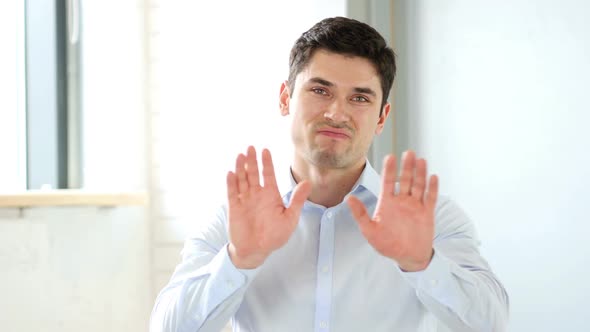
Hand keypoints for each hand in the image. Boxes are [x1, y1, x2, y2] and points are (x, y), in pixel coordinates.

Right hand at [227, 146, 310, 268]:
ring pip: (242, 179)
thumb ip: (297, 200)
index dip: (267, 163)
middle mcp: (257, 194)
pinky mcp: (234, 207)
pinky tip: (231, 173)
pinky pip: (232, 193)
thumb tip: (308, 183)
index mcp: (271, 195)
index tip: (265, 150)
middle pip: (254, 173)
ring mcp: (245, 200)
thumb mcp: (290, 218)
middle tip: (251, 147)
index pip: (269, 175)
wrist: (257, 251)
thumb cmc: (275, 236)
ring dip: (241, 168)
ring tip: (241, 155)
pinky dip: (231, 183)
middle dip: (252, 160)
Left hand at [347, 151, 438, 271]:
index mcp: (387, 203)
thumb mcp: (370, 230)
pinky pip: (430, 198)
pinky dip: (432, 188)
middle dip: (407, 167)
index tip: (390, 157)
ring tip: (421, 160)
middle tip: (409, 152)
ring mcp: (415, 206)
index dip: (389, 170)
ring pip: (418, 185)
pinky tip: (433, 177)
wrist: (408, 257)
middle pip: (405, 180)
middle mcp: (402, 201)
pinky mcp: (427, 213)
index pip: (387, 182)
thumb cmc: (387, 245)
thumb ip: (360, 214)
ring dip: (420, 173)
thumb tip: (349, 198)